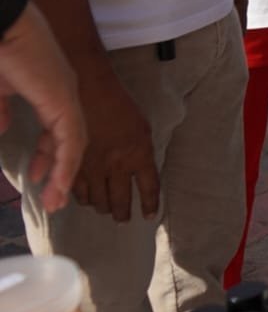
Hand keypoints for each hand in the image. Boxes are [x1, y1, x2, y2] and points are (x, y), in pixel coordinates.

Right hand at [0, 6, 87, 213]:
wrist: (2, 23)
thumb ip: (2, 110)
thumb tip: (4, 130)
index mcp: (51, 88)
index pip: (60, 128)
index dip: (51, 155)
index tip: (40, 177)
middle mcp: (65, 91)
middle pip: (71, 138)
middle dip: (62, 170)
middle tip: (54, 198)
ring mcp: (66, 93)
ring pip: (75, 142)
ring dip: (67, 174)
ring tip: (56, 201)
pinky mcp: (62, 98)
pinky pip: (71, 138)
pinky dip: (67, 163)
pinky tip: (59, 184)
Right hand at [71, 63, 159, 222]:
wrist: (89, 91)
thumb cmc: (120, 105)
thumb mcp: (143, 128)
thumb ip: (142, 152)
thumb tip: (143, 171)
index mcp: (140, 154)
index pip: (149, 188)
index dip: (150, 205)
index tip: (149, 216)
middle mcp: (117, 166)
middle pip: (121, 200)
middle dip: (122, 213)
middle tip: (123, 220)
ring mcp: (93, 168)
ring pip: (98, 200)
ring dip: (103, 207)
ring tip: (107, 210)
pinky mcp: (72, 165)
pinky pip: (78, 192)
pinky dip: (83, 198)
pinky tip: (87, 198)